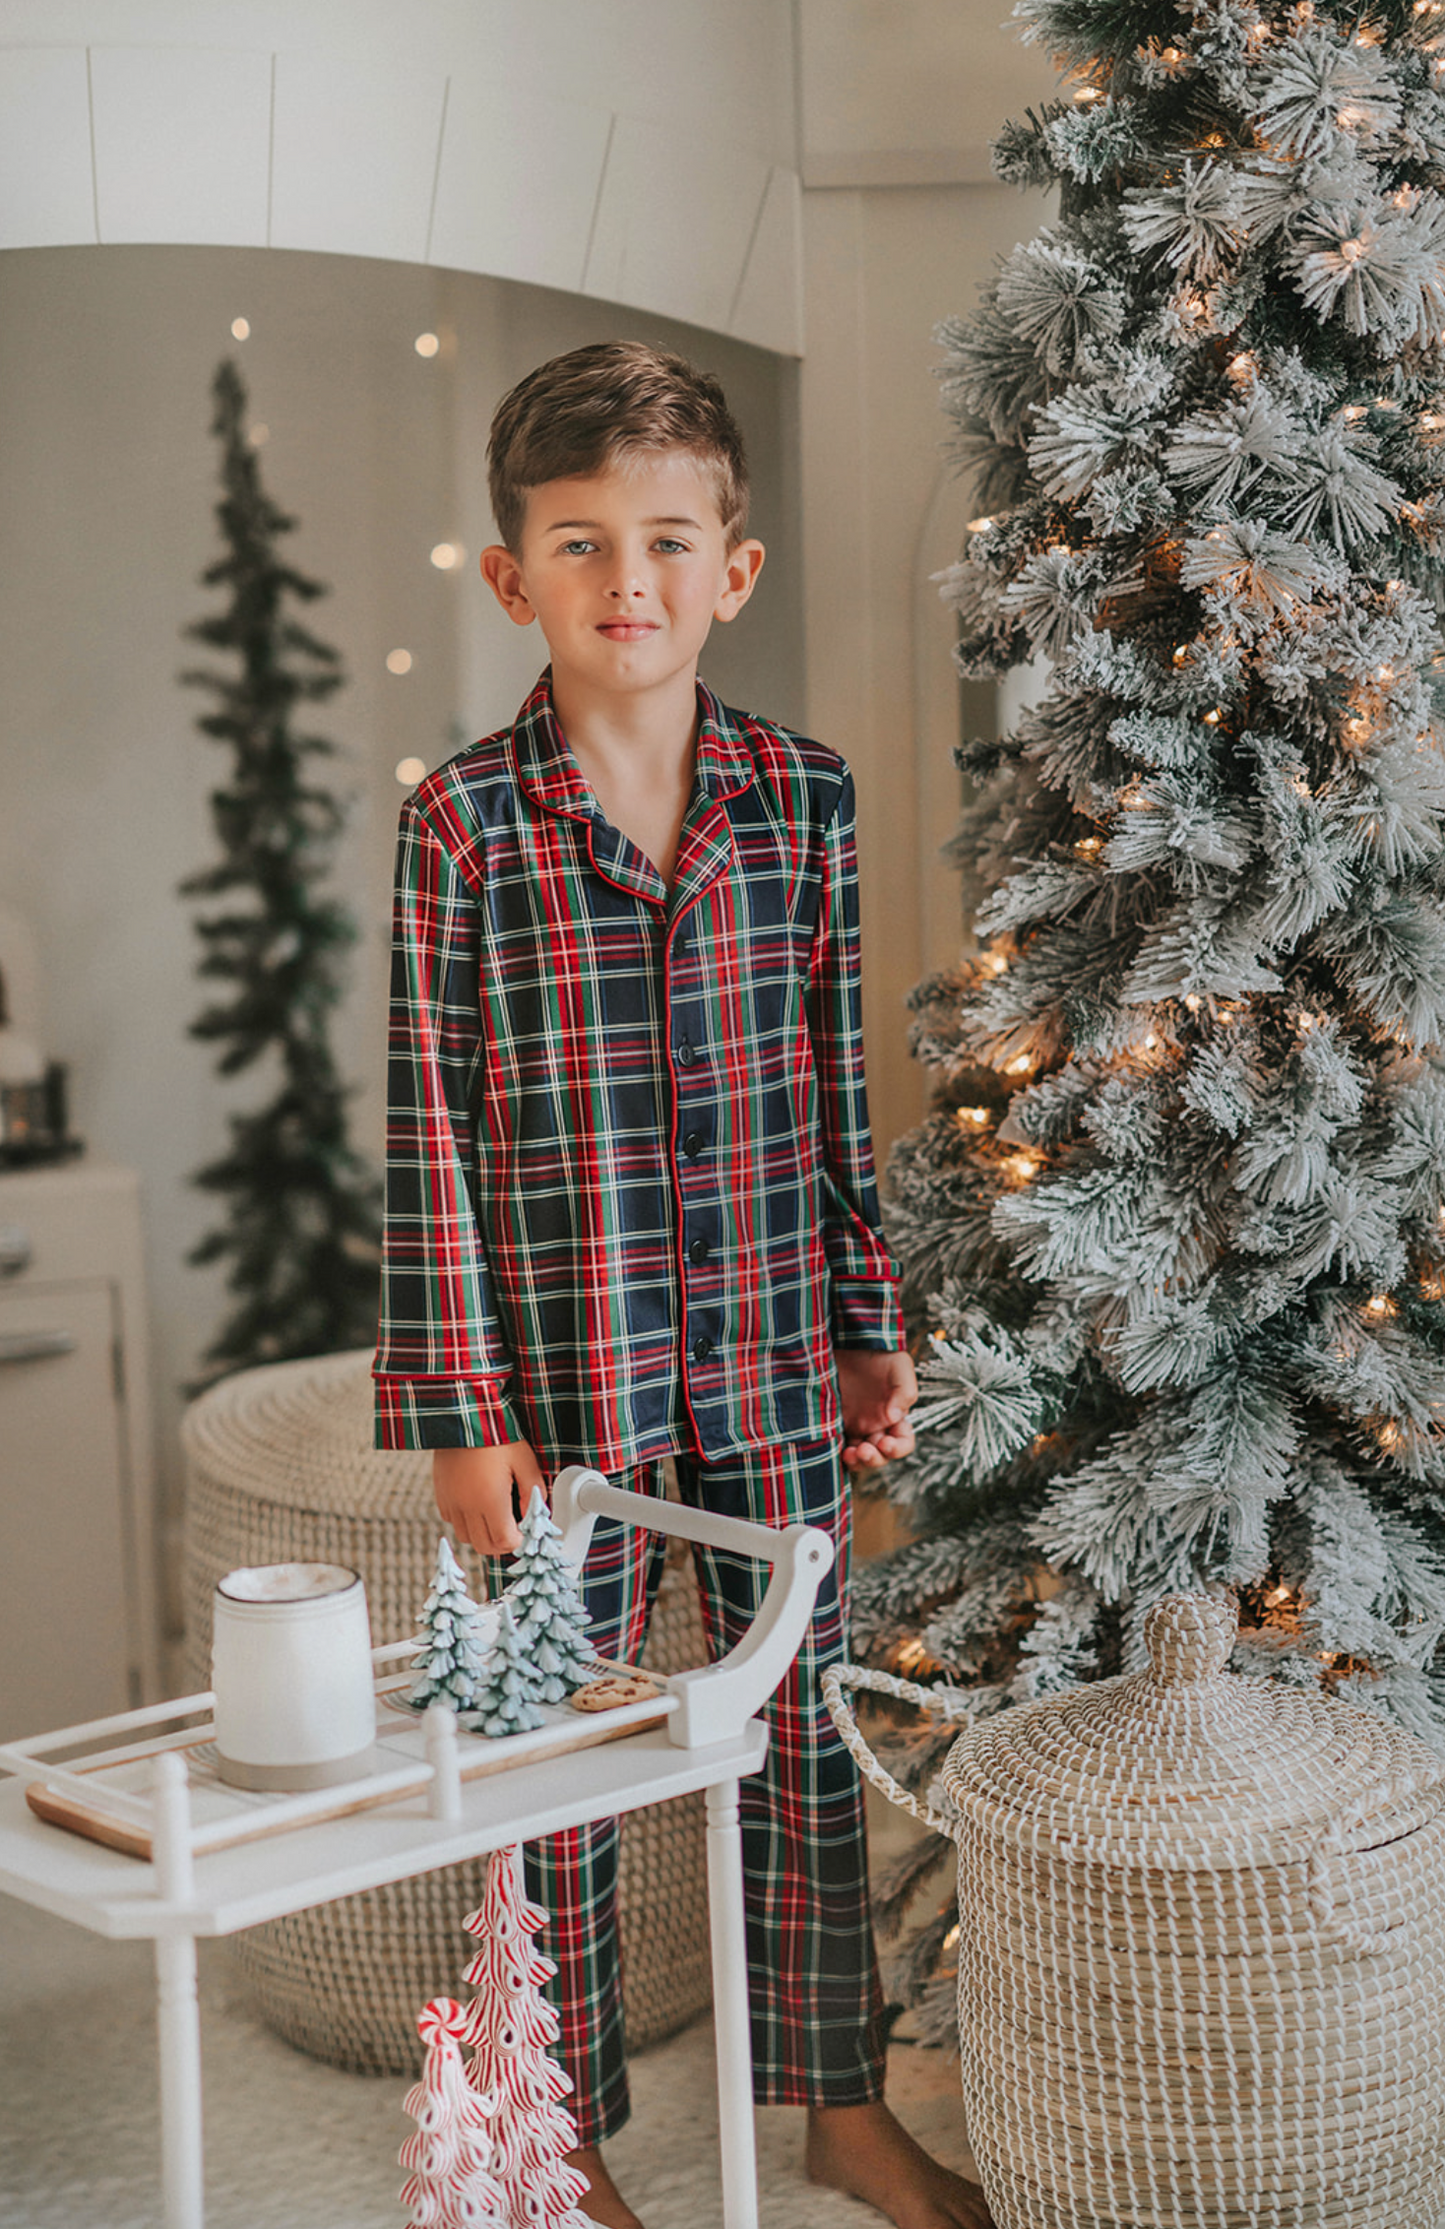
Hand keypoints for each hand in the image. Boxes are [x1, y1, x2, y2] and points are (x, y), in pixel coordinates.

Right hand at [432, 1441, 543, 1554]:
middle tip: (512, 1530)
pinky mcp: (440, 1493)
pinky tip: (475, 1504)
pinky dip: (464, 1521)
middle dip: (501, 1543)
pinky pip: (450, 1520)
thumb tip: (533, 1512)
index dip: (518, 1541)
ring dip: (481, 1534)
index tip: (525, 1531)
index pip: (504, 1541)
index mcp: (490, 1500)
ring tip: (494, 1517)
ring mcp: (451, 1500)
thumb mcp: (525, 1460)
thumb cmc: (496, 1434)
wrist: (463, 1414)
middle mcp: (467, 1505)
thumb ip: (532, 1490)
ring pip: (465, 1537)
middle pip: (483, 1546)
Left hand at [835, 1348, 917, 1474]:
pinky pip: (839, 1444)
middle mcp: (878, 1426)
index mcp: (897, 1417)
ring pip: (859, 1456)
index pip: (903, 1443)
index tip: (885, 1442)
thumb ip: (904, 1392)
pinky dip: (839, 1452)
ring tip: (850, 1453)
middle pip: (881, 1455)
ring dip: (857, 1461)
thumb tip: (894, 1416)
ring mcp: (857, 1425)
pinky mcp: (837, 1421)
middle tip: (864, 1450)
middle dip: (874, 1459)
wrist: (853, 1342)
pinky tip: (838, 1448)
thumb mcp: (900, 1367)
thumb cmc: (882, 1355)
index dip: (897, 1449)